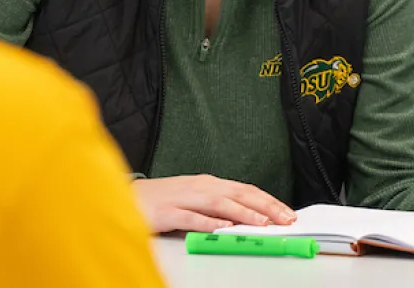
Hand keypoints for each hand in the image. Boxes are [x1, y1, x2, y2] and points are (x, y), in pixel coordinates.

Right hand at [132, 174, 296, 233]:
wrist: (126, 197)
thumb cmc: (163, 200)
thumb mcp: (196, 200)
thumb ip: (219, 208)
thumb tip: (247, 219)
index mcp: (209, 184)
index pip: (246, 190)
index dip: (268, 200)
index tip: (287, 212)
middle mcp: (200, 187)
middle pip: (238, 194)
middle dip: (265, 206)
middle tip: (285, 218)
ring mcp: (183, 198)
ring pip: (219, 203)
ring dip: (243, 212)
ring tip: (262, 222)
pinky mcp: (166, 212)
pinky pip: (189, 217)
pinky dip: (207, 222)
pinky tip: (222, 229)